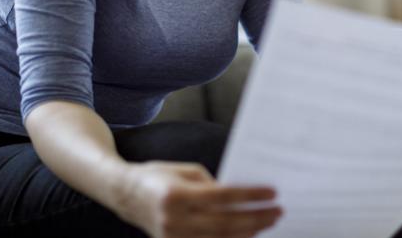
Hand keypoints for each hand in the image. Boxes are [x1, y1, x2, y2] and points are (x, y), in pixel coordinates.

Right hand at [112, 160, 281, 237]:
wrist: (124, 194)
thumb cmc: (158, 176)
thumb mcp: (186, 171)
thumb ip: (212, 185)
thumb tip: (240, 197)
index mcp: (177, 194)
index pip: (222, 196)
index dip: (249, 195)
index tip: (272, 192)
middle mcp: (174, 219)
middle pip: (225, 222)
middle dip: (256, 218)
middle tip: (278, 211)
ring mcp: (173, 237)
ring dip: (248, 232)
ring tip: (268, 223)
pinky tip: (247, 234)